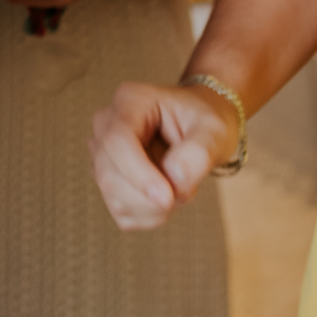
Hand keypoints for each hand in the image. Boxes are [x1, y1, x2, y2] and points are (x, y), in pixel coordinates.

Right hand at [88, 79, 239, 229]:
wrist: (198, 129)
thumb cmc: (203, 122)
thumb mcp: (214, 130)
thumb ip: (199, 151)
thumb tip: (174, 177)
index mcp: (129, 101)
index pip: (117, 140)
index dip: (138, 173)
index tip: (168, 197)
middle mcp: (106, 124)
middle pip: (108, 172)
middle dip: (150, 196)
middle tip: (188, 189)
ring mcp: (102, 154)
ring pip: (113, 196)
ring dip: (153, 207)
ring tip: (181, 187)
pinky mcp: (108, 181)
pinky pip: (122, 212)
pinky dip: (150, 215)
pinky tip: (167, 196)